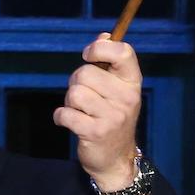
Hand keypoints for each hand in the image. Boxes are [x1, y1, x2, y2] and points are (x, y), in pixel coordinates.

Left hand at [52, 33, 142, 190]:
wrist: (116, 159)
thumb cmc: (112, 118)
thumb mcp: (117, 90)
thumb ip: (109, 63)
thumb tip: (103, 35)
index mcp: (133, 82)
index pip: (122, 52)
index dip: (100, 47)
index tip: (88, 55)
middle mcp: (127, 97)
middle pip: (86, 73)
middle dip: (76, 83)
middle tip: (83, 98)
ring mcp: (113, 116)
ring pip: (74, 93)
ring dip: (69, 102)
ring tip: (80, 111)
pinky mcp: (95, 132)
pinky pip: (65, 113)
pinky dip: (61, 117)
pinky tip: (70, 122)